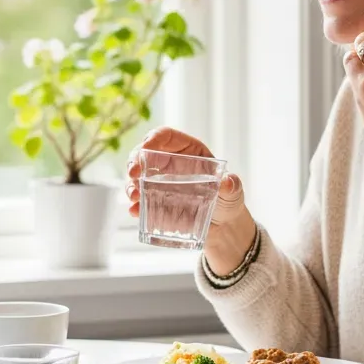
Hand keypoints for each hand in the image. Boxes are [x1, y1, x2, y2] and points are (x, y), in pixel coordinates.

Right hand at [126, 127, 255, 274]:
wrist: (222, 227)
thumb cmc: (228, 202)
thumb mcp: (233, 192)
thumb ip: (232, 186)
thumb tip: (228, 182)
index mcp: (189, 151)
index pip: (166, 136)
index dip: (153, 138)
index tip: (145, 148)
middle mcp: (170, 162)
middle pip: (145, 153)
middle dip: (134, 161)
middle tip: (133, 175)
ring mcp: (160, 182)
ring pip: (137, 175)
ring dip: (131, 184)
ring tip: (134, 197)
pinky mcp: (155, 200)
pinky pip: (139, 199)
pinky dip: (134, 204)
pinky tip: (135, 211)